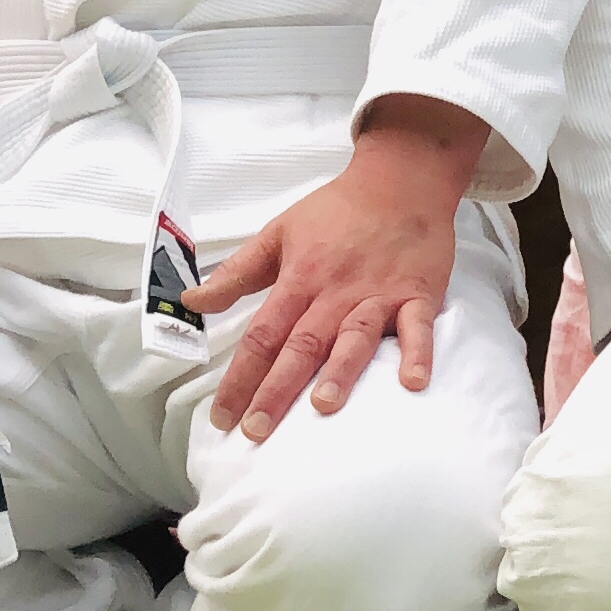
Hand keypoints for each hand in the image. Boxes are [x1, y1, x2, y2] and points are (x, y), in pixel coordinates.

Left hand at [183, 96, 483, 439]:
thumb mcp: (278, 232)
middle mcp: (336, 292)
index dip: (240, 377)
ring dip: (341, 371)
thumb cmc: (337, 210)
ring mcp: (379, 294)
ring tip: (324, 405)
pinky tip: (412, 382)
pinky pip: (418, 327)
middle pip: (302, 345)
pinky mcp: (418, 294)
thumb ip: (237, 273)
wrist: (400, 180)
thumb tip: (192, 300)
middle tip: (257, 430)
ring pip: (355, 337)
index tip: (223, 417)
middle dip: (277, 389)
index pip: (262, 335)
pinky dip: (417, 353)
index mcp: (299, 279)